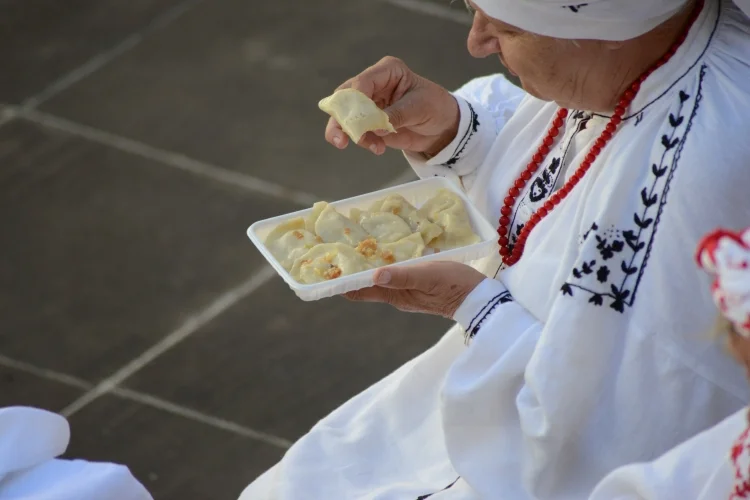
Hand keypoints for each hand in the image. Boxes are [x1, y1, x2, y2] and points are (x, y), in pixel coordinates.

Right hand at [325, 56, 459, 156]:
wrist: (443, 127)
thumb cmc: (436, 107)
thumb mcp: (420, 107)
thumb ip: (397, 115)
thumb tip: (375, 127)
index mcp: (387, 71)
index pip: (362, 82)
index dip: (354, 100)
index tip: (356, 119)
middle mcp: (374, 86)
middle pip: (345, 99)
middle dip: (341, 119)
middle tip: (341, 139)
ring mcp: (369, 105)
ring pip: (346, 117)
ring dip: (351, 134)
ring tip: (369, 146)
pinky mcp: (370, 124)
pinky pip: (357, 132)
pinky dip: (364, 142)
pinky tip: (379, 149)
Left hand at [345, 261, 484, 317]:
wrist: (478, 299)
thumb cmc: (453, 285)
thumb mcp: (428, 276)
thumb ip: (402, 276)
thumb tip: (374, 275)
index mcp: (394, 296)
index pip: (358, 291)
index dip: (340, 281)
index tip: (324, 268)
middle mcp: (395, 296)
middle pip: (364, 285)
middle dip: (349, 272)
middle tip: (335, 250)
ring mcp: (405, 292)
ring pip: (377, 280)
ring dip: (365, 268)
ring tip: (353, 248)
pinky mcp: (416, 286)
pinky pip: (391, 277)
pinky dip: (382, 266)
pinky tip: (383, 254)